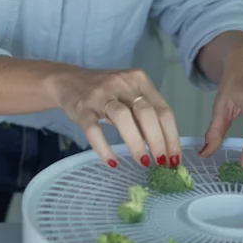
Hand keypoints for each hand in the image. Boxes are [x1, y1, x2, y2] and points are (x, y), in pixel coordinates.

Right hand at [50, 66, 181, 168]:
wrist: (68, 81)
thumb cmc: (105, 92)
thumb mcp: (128, 94)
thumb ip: (144, 113)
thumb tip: (163, 147)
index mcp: (139, 80)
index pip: (163, 109)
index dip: (171, 136)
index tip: (174, 158)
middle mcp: (122, 84)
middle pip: (147, 113)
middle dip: (158, 141)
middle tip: (162, 163)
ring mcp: (101, 94)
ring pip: (123, 118)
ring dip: (137, 143)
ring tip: (144, 163)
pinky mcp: (83, 107)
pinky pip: (94, 129)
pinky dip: (104, 148)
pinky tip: (113, 162)